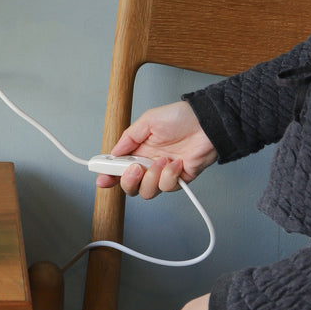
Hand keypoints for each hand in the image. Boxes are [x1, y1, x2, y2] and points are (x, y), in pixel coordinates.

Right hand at [96, 99, 216, 196]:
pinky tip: (176, 162)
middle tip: (135, 168)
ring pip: (147, 191)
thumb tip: (114, 152)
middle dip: (128, 181)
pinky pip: (167, 187)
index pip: (119, 167)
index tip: (102, 179)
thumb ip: (129, 137)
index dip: (108, 175)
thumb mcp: (149, 121)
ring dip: (152, 177)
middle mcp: (149, 164)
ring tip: (162, 160)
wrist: (208, 123)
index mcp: (139, 150)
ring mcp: (163, 173)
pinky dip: (170, 175)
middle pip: (130, 186)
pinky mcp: (179, 180)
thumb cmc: (181, 118)